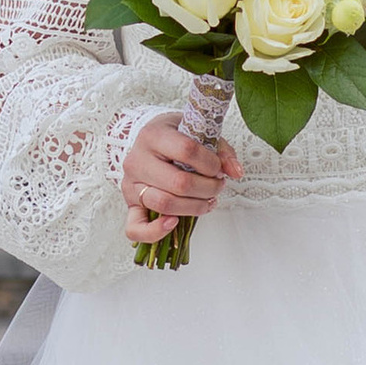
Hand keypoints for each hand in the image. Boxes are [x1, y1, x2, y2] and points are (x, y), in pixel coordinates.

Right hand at [123, 111, 242, 246]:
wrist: (150, 140)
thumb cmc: (174, 136)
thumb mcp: (199, 132)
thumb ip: (220, 151)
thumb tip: (235, 171)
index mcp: (154, 135)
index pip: (187, 150)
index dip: (210, 163)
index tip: (218, 167)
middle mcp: (137, 160)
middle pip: (179, 183)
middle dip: (208, 188)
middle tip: (217, 185)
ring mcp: (130, 184)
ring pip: (164, 204)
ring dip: (194, 207)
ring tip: (207, 200)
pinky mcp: (130, 204)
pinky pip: (135, 228)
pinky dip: (155, 232)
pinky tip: (174, 223)